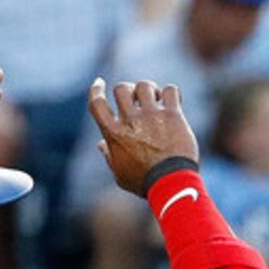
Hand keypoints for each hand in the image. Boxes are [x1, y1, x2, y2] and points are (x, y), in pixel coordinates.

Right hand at [88, 77, 199, 196]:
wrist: (172, 185)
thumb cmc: (146, 184)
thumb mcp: (121, 175)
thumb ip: (110, 157)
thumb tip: (101, 144)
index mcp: (114, 134)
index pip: (97, 103)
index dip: (96, 90)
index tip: (100, 83)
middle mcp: (131, 121)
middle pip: (122, 88)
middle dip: (128, 90)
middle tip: (137, 99)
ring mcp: (152, 116)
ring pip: (145, 86)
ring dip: (149, 89)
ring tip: (156, 99)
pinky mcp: (172, 115)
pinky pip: (170, 90)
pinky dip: (170, 92)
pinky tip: (171, 101)